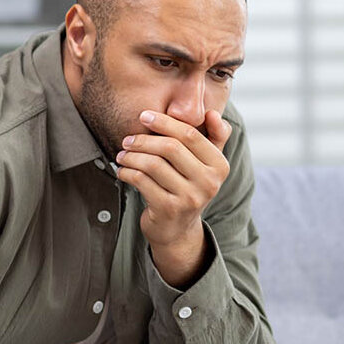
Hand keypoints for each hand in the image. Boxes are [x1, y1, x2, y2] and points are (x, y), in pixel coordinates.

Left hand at [115, 109, 232, 286]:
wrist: (178, 229)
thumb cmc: (188, 187)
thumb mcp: (206, 163)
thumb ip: (214, 136)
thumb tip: (212, 113)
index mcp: (220, 166)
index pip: (190, 135)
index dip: (164, 122)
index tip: (144, 116)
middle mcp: (209, 183)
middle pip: (170, 148)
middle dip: (144, 139)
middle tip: (127, 139)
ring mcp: (189, 198)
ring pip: (153, 164)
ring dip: (132, 156)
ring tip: (122, 155)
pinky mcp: (168, 209)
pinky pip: (142, 181)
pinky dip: (127, 172)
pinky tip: (123, 171)